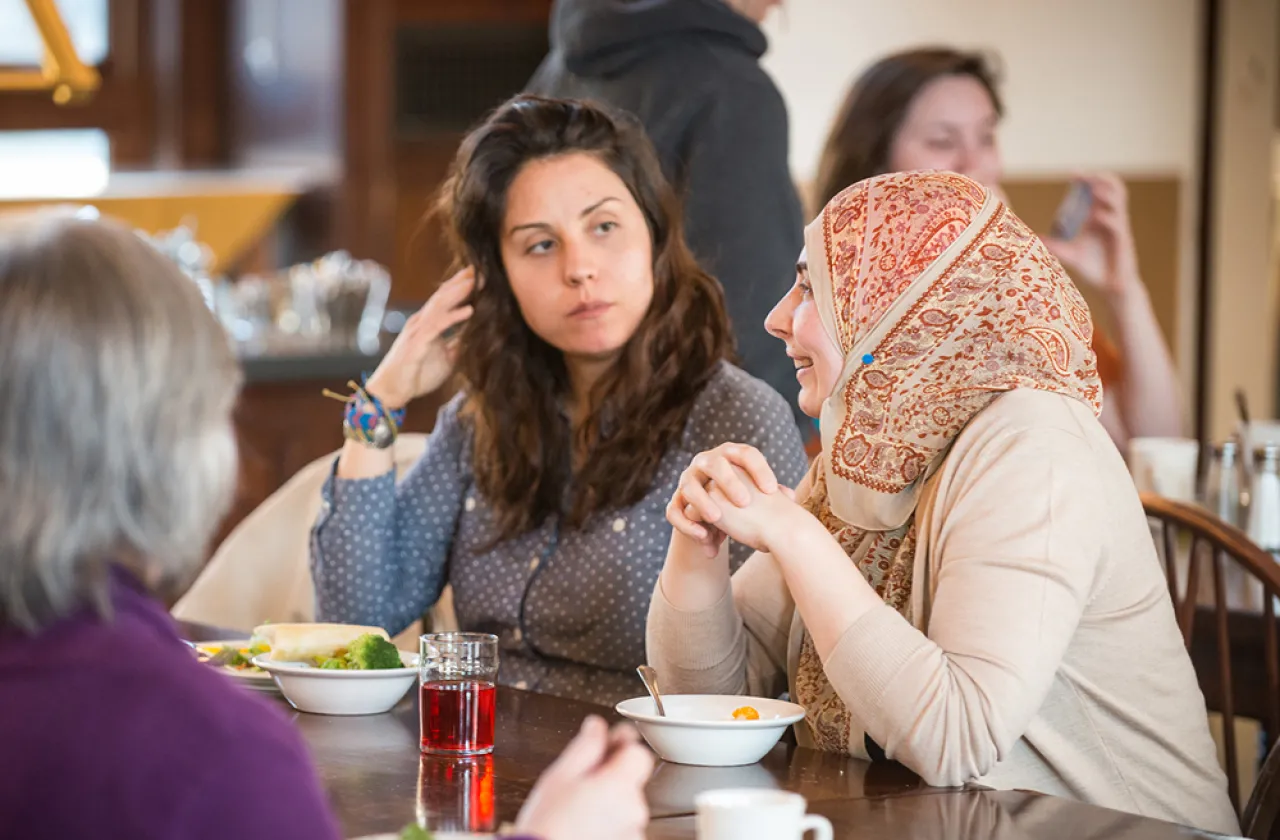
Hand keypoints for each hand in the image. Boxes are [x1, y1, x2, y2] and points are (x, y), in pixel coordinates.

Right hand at [363, 267, 476, 408]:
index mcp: (427, 323)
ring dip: (458, 292)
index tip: (479, 273)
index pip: (445, 298)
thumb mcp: (446, 358)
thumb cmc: (417, 375)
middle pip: (442, 295)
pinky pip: (438, 327)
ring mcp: (418, 331)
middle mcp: (421, 322)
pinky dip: (454, 317)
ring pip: (439, 306)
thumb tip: (475, 336)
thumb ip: (457, 344)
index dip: (460, 285)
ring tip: (476, 282)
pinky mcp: (417, 344)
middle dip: (460, 281)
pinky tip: (470, 311)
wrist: (393, 391)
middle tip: (480, 268)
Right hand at [516, 716, 652, 839]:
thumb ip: (586, 746)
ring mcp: (633, 832)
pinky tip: (585, 826)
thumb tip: (597, 726)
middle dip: (611, 777)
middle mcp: (634, 810)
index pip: (640, 753)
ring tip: (579, 810)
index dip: (623, 746)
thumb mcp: (560, 775)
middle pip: (631, 780)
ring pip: (626, 805)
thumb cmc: (548, 824)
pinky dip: (609, 824)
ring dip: (609, 802)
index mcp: (620, 785)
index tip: (609, 744)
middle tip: (582, 783)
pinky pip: (622, 827)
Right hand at [667, 443, 793, 555]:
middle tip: (744, 503)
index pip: (745, 454)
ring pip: (689, 486)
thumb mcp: (755, 494)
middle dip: (728, 482)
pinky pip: (674, 511)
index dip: (759, 469)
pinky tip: (703, 537)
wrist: (713, 511)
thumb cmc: (741, 500)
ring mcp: (687, 480)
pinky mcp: (675, 501)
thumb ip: (770, 494)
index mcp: (730, 456)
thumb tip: (790, 497)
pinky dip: (686, 524)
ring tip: (717, 519)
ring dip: (702, 502)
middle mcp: (706, 462)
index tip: (771, 490)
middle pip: (715, 464)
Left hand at [1042, 174, 1141, 300]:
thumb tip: (1032, 239)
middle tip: (1083, 175)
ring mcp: (1118, 229)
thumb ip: (1054, 245)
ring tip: (1093, 190)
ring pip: (1119, 202)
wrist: (1109, 287)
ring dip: (1107, 193)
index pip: (1097, 190)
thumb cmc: (1093, 269)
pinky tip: (1097, 218)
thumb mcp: (1069, 255)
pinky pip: (1118, 225)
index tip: (1073, 173)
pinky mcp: (1123, 242)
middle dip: (1100, 178)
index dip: (1088, 180)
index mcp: (1098, 218)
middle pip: (1113, 189)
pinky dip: (1109, 218)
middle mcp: (1109, 219)